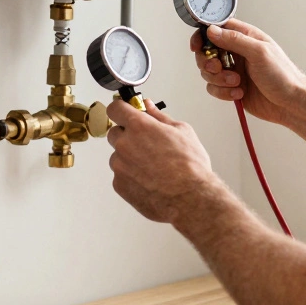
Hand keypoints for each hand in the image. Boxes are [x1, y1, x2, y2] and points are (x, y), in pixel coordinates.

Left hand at [107, 99, 221, 224]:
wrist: (190, 198)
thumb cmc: (190, 166)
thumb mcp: (182, 131)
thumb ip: (159, 116)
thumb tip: (148, 106)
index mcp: (139, 126)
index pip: (115, 108)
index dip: (121, 109)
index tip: (125, 113)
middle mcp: (125, 144)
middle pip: (114, 133)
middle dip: (127, 135)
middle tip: (147, 144)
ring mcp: (119, 166)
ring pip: (118, 156)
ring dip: (129, 157)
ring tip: (152, 166)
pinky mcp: (119, 184)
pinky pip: (120, 174)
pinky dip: (131, 175)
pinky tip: (149, 179)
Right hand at [193, 19, 305, 125]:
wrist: (290, 104)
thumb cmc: (283, 75)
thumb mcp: (259, 52)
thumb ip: (234, 40)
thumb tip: (212, 30)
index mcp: (245, 38)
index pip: (217, 29)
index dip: (203, 36)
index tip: (197, 46)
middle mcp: (237, 52)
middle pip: (207, 51)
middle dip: (208, 62)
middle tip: (218, 68)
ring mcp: (233, 70)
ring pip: (208, 72)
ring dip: (219, 79)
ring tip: (237, 83)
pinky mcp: (232, 87)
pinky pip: (214, 88)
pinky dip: (223, 92)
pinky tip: (239, 94)